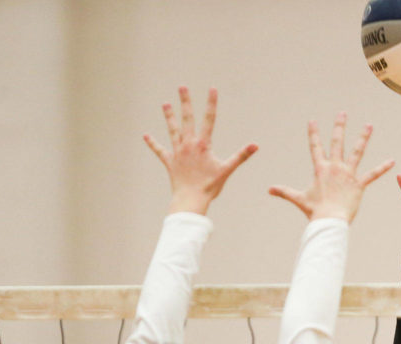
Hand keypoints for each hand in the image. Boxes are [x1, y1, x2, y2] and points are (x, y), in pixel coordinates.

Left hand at [143, 86, 257, 214]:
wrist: (190, 199)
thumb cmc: (209, 186)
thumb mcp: (227, 170)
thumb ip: (241, 156)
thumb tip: (255, 146)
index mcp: (203, 144)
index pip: (209, 119)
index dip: (211, 103)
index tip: (212, 89)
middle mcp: (188, 144)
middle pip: (187, 119)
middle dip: (185, 102)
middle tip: (182, 87)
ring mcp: (177, 152)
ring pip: (172, 130)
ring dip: (169, 116)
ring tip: (165, 104)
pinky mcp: (169, 162)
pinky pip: (160, 150)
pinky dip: (153, 143)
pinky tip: (145, 136)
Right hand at [269, 113, 393, 222]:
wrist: (329, 220)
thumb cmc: (314, 211)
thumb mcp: (298, 199)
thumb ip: (284, 192)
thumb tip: (269, 190)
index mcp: (320, 169)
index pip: (315, 147)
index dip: (313, 133)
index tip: (313, 121)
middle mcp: (334, 167)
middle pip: (337, 142)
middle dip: (339, 126)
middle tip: (342, 113)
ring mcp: (348, 174)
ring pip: (357, 152)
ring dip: (363, 138)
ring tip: (369, 125)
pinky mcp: (359, 184)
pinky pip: (372, 174)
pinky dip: (382, 168)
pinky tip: (392, 161)